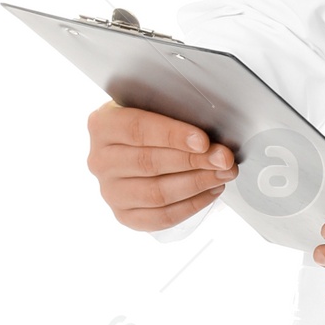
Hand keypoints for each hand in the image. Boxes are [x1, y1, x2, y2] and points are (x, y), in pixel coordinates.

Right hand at [86, 103, 234, 227]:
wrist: (130, 147)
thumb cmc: (149, 124)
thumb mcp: (154, 107)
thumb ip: (175, 115)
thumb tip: (211, 138)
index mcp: (103, 125)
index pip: (138, 130)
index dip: (173, 136)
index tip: (203, 141)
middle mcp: (100, 160)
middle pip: (150, 164)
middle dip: (194, 162)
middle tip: (224, 159)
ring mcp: (109, 191)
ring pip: (157, 194)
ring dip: (197, 185)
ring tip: (223, 174)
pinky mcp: (124, 215)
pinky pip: (160, 217)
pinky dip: (191, 206)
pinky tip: (211, 191)